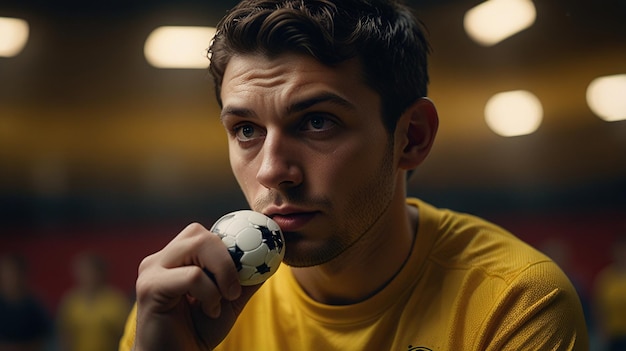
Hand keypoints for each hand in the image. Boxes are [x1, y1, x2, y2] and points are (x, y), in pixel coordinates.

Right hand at [133, 223, 262, 350]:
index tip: (249, 265)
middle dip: (226, 257)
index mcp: (175, 259)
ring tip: (222, 300)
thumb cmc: (198, 332)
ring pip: (198, 246)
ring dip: (221, 273)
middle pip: (199, 233)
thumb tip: (268, 258)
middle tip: (235, 287)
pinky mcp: (150, 287)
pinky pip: (192, 275)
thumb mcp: (230, 301)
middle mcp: (159, 260)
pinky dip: (210, 293)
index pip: (203, 233)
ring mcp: (151, 271)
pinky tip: (210, 310)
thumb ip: (245, 278)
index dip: (229, 245)